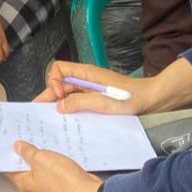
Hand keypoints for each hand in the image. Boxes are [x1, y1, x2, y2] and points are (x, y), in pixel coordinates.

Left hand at [5, 142, 100, 191]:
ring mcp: (46, 188)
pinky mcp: (59, 185)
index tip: (0, 143)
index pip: (6, 168)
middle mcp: (32, 188)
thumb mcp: (42, 159)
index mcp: (23, 183)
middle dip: (18, 152)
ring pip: (36, 168)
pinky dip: (48, 160)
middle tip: (16, 136)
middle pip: (20, 167)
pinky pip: (49, 170)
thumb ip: (28, 152)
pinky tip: (50, 150)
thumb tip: (17, 146)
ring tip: (33, 139)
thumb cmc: (64, 181)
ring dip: (34, 155)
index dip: (2, 154)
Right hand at [36, 60, 151, 116]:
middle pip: (60, 83)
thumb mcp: (104, 102)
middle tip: (40, 112)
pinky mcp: (97, 98)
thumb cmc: (131, 98)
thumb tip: (59, 106)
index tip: (58, 97)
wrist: (152, 100)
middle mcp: (86, 79)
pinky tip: (69, 121)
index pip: (59, 69)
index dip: (53, 81)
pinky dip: (71, 109)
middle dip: (50, 95)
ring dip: (59, 104)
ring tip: (51, 120)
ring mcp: (91, 89)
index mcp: (86, 74)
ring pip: (68, 93)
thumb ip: (80, 102)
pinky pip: (78, 101)